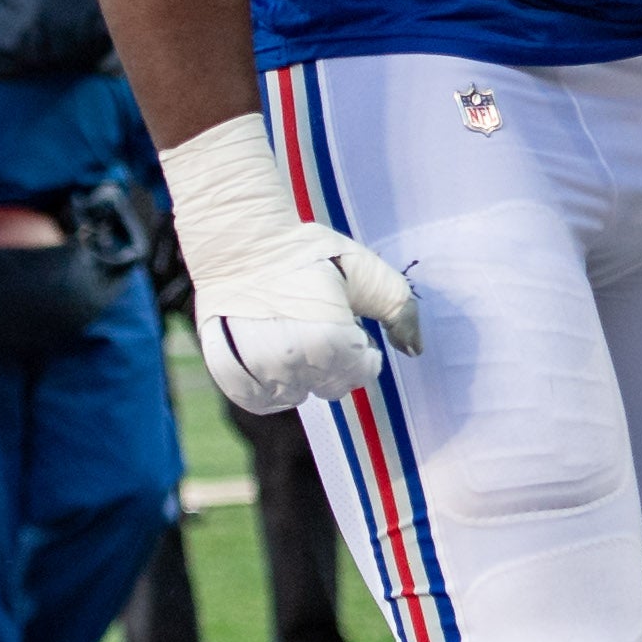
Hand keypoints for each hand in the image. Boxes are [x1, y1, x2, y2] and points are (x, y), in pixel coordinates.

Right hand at [159, 110, 424, 412]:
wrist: (242, 239)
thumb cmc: (309, 252)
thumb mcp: (367, 271)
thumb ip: (400, 311)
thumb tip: (414, 350)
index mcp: (330, 341)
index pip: (361, 372)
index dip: (362, 348)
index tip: (350, 324)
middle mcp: (291, 361)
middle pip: (330, 386)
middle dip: (335, 362)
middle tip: (321, 326)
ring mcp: (256, 368)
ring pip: (295, 395)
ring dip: (302, 376)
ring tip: (295, 339)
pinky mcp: (227, 369)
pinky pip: (257, 401)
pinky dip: (270, 393)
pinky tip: (276, 369)